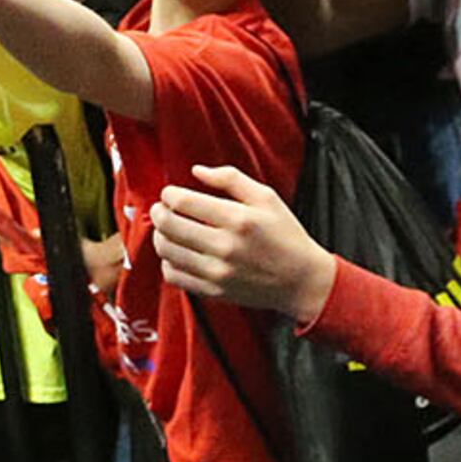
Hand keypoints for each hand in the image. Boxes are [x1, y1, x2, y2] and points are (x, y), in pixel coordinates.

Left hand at [146, 165, 339, 322]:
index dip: (169, 194)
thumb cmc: (286, 235)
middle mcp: (226, 247)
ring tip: (167, 229)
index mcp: (238, 219)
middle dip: (158, 212)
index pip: (183, 202)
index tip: (171, 194)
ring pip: (167, 251)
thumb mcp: (266, 197)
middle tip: (161, 209)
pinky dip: (168, 261)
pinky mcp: (214, 291)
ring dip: (159, 235)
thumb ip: (230, 178)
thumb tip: (197, 170)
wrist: (302, 280)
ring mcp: (218, 272)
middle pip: (169, 226)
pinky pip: (173, 276)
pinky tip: (177, 253)